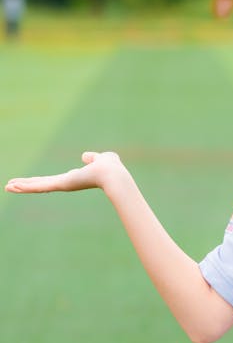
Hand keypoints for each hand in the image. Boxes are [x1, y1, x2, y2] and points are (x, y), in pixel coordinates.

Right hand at [5, 151, 126, 194]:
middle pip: (41, 184)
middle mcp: (65, 183)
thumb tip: (86, 156)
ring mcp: (62, 185)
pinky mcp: (60, 184)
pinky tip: (14, 186)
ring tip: (7, 186)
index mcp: (73, 178)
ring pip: (37, 186)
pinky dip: (26, 187)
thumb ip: (92, 158)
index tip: (32, 183)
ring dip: (22, 186)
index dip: (41, 181)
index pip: (53, 180)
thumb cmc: (111, 168)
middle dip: (26, 185)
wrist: (113, 174)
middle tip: (12, 186)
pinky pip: (40, 186)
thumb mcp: (100, 158)